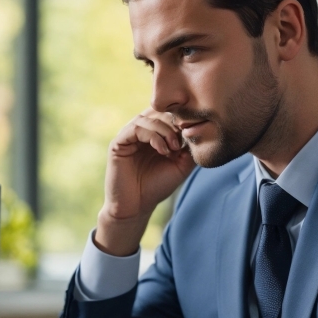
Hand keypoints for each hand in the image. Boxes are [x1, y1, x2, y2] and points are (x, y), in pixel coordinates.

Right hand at [97, 109, 194, 255]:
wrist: (137, 206)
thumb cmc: (158, 186)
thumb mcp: (181, 165)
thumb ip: (189, 147)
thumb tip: (199, 129)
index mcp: (153, 133)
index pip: (166, 113)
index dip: (180, 119)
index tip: (191, 134)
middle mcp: (139, 131)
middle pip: (157, 111)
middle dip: (173, 122)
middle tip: (182, 141)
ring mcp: (128, 136)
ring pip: (146, 118)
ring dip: (164, 130)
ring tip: (173, 148)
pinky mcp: (118, 143)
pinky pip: (136, 128)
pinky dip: (153, 136)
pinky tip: (163, 150)